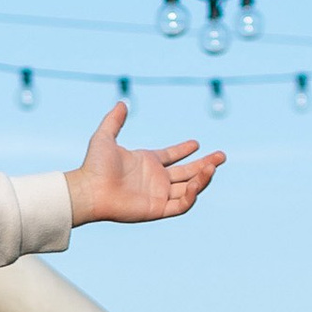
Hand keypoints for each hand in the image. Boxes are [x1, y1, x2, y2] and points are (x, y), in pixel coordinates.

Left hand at [65, 101, 223, 226]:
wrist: (89, 189)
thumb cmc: (94, 166)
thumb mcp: (104, 137)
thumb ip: (114, 120)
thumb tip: (122, 102)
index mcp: (147, 163)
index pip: (172, 157)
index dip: (184, 150)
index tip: (197, 143)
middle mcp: (155, 179)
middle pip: (187, 172)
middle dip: (205, 164)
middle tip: (222, 156)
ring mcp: (157, 194)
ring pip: (188, 188)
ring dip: (203, 178)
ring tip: (213, 166)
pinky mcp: (157, 209)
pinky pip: (181, 205)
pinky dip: (192, 195)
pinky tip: (198, 181)